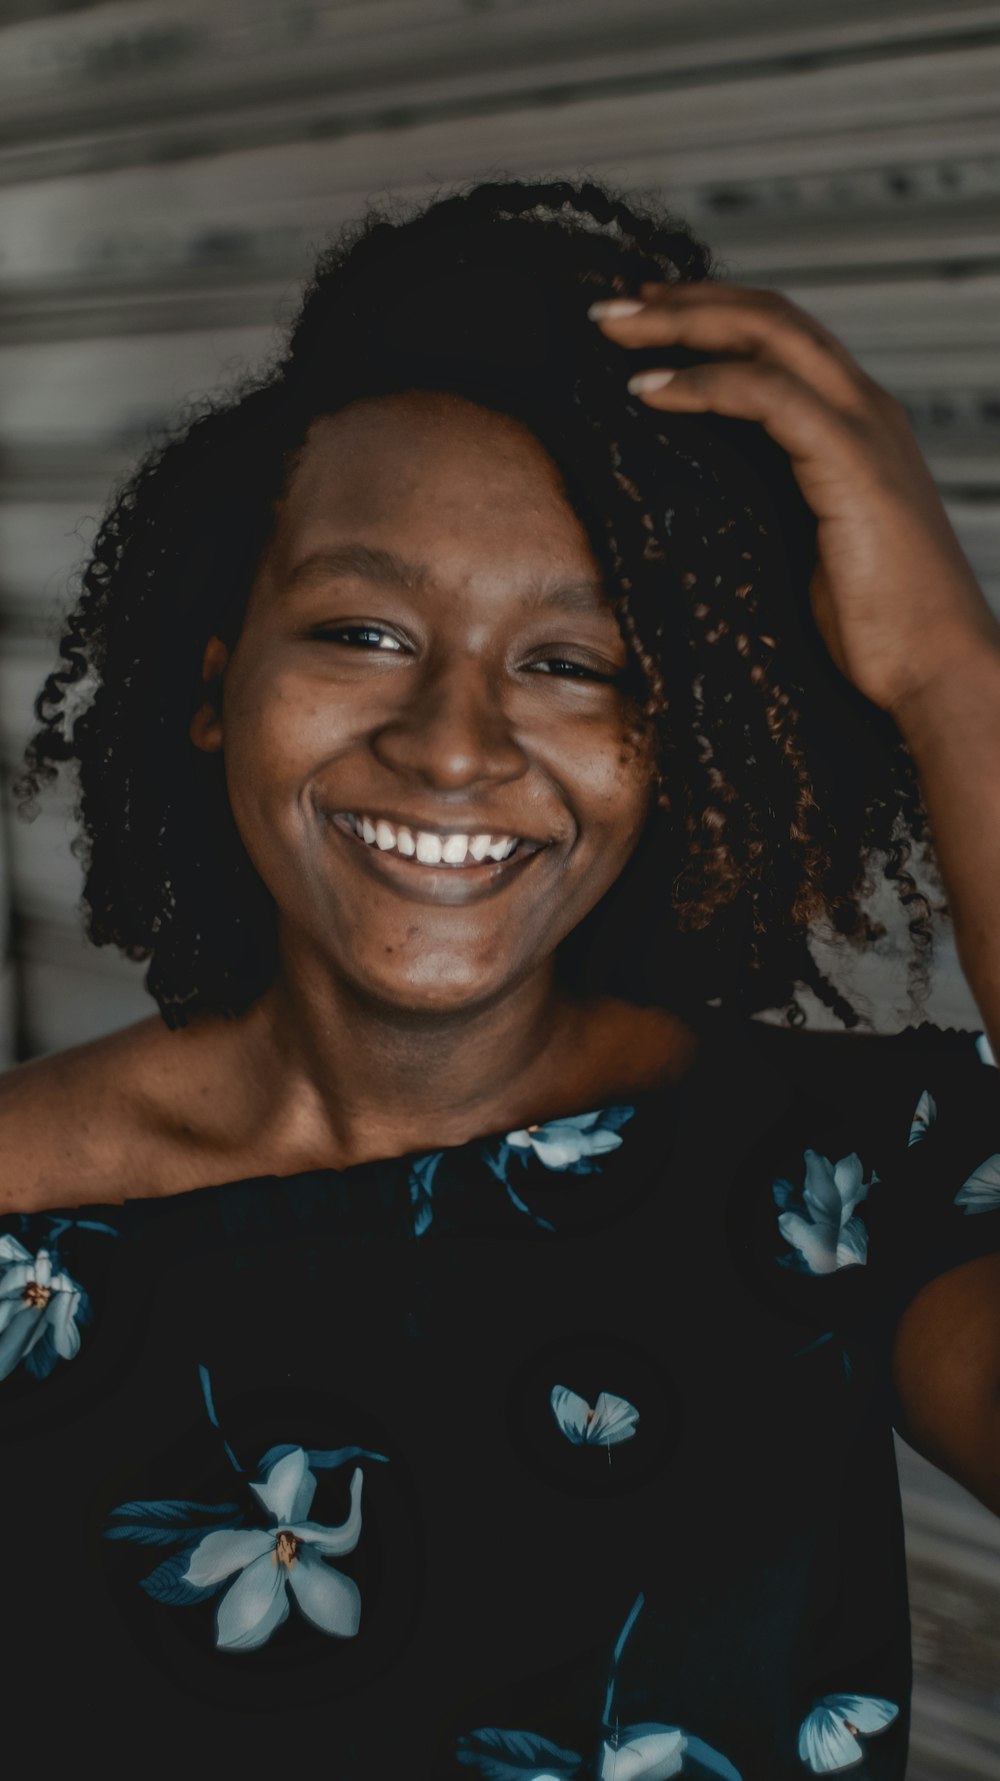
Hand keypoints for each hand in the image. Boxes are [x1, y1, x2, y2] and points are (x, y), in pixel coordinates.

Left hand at [589, 282, 999, 717]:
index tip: (639, 320)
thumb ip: (766, 503)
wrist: (933, 670)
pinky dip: (702, 384)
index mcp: (855, 424)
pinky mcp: (851, 461)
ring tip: (612, 327)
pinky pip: (767, 394)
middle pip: (769, 315)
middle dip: (684, 301)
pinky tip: (648, 391)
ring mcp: (863, 427)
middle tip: (608, 305)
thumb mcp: (801, 548)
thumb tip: (694, 496)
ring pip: (768, 333)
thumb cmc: (871, 629)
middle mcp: (865, 408)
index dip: (709, 316)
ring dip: (683, 323)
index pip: (779, 338)